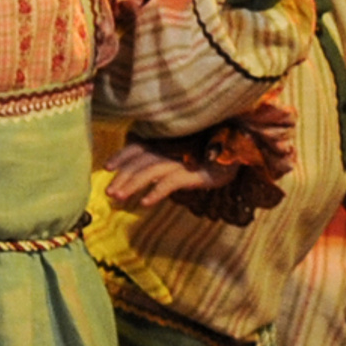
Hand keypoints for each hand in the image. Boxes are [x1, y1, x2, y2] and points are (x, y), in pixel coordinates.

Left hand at [102, 141, 225, 210]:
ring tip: (119, 198)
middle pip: (138, 162)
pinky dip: (156, 192)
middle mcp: (168, 149)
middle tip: (108, 192)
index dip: (121, 156)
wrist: (239, 153)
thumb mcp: (181, 154)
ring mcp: (180, 160)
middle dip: (121, 177)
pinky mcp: (193, 173)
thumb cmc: (206, 155)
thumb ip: (162, 158)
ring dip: (132, 185)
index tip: (106, 167)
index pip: (136, 146)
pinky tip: (145, 202)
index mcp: (163, 142)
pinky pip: (170, 182)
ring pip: (149, 171)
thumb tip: (140, 173)